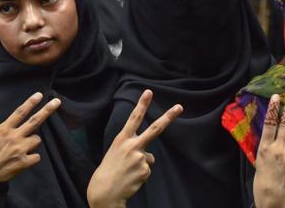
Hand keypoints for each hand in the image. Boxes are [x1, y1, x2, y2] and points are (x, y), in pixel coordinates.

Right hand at [0, 92, 60, 181]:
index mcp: (3, 129)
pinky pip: (36, 156)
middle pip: (35, 121)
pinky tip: (23, 161)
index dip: (30, 103)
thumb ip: (8, 130)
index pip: (19, 112)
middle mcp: (14, 137)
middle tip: (57, 101)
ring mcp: (20, 149)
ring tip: (20, 150)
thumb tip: (21, 126)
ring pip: (37, 139)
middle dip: (47, 110)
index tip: (39, 95)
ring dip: (32, 143)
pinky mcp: (24, 161)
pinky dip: (32, 158)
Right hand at [87, 90, 182, 207]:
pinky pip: (147, 169)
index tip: (149, 92)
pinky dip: (141, 174)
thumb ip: (131, 147)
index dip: (142, 104)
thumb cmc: (108, 171)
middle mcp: (132, 145)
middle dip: (168, 116)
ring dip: (141, 164)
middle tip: (179, 107)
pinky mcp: (145, 169)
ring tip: (127, 171)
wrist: (104, 192)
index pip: (133, 118)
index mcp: (122, 139)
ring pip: (149, 157)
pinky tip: (131, 178)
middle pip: (155, 128)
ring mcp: (140, 157)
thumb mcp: (115, 152)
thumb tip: (148, 154)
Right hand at [253, 92, 284, 207]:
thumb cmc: (263, 181)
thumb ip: (269, 147)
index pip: (269, 124)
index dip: (273, 109)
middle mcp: (279, 149)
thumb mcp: (260, 160)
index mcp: (265, 148)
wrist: (274, 200)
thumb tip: (277, 136)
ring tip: (284, 161)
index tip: (276, 97)